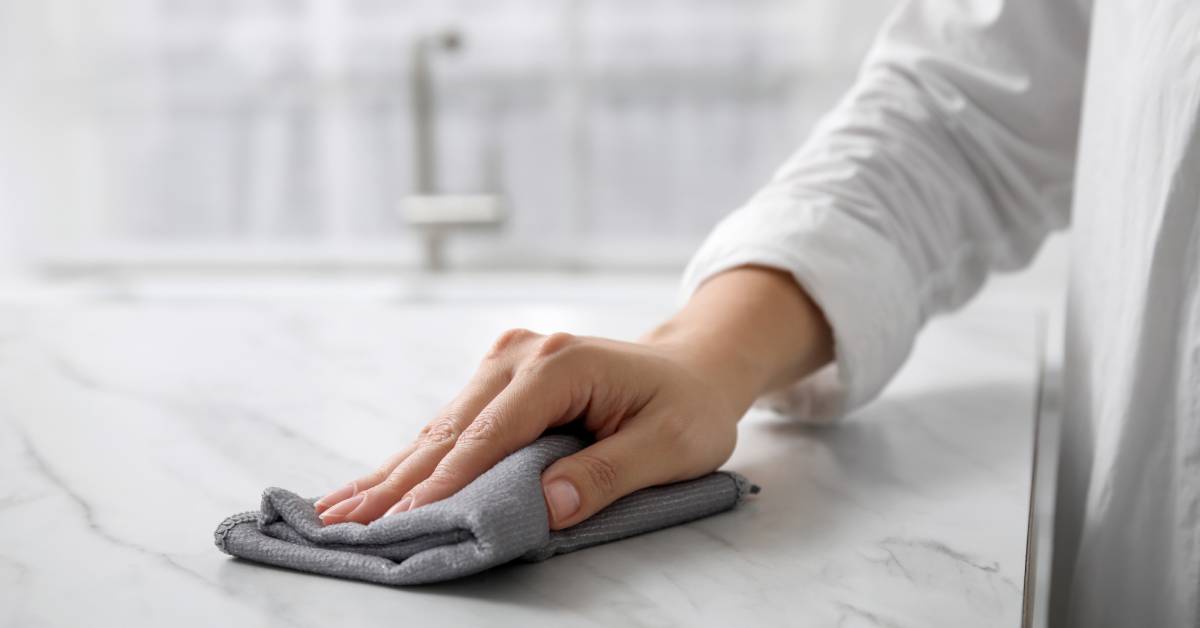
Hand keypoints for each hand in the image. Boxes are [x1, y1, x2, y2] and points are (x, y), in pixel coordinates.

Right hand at [315, 267, 832, 528]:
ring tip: (336, 510)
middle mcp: (522, 353)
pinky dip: (415, 458)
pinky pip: (453, 424)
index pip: (490, 434)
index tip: (404, 520)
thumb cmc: (689, 408)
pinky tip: (376, 482)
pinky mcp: (501, 375)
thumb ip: (606, 474)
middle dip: (396, 481)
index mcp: (560, 365)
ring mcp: (507, 359)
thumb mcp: (669, 447)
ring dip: (393, 472)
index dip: (446, 483)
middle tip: (341, 525)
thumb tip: (546, 505)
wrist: (695, 367)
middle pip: (450, 428)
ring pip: (441, 426)